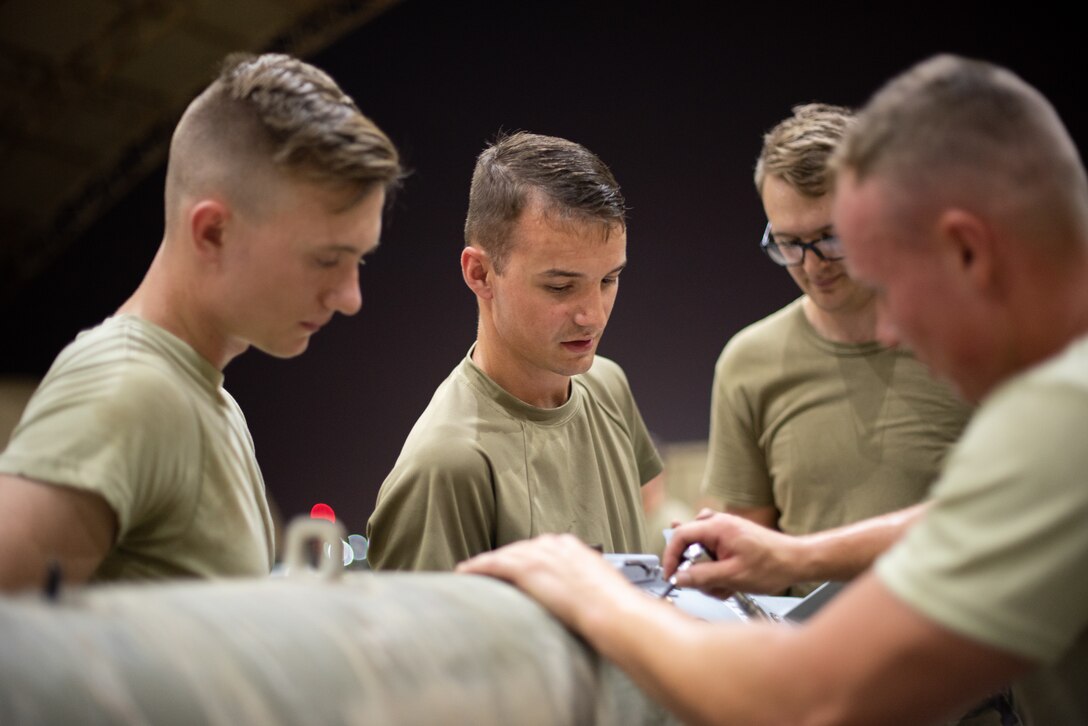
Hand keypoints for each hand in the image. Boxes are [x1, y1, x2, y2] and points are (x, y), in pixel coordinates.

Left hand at [456, 534, 634, 631]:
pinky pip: (494, 565)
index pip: (537, 549)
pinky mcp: (528, 569)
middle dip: (501, 560)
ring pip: (502, 556)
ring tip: (468, 572)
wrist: (615, 613)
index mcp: (572, 547)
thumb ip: (579, 586)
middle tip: (485, 572)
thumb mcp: (596, 588)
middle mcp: (554, 545)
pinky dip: (477, 568)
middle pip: (518, 549)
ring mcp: (540, 555)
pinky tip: (464, 572)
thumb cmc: (612, 608)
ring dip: (484, 564)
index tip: (510, 568)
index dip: (520, 559)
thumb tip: (574, 599)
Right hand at [662, 509, 800, 597]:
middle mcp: (720, 523)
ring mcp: (726, 530)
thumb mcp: (733, 576)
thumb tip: (679, 578)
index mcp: (717, 527)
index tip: (670, 574)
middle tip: (705, 584)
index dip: (670, 557)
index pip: (680, 536)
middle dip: (694, 568)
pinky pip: (712, 551)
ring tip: (723, 585)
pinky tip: (727, 580)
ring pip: (700, 550)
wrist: (797, 562)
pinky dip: (715, 567)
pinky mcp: (732, 539)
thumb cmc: (773, 564)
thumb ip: (702, 577)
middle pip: (689, 544)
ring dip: (707, 571)